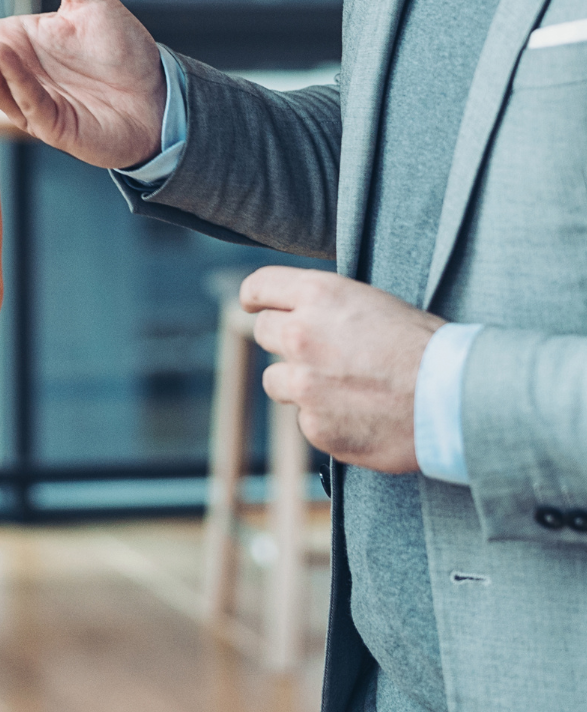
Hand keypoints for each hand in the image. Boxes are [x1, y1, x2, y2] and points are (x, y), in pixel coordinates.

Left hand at [241, 267, 444, 473]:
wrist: (456, 398)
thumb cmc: (427, 347)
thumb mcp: (375, 304)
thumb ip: (328, 308)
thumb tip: (301, 312)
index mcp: (319, 295)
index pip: (259, 287)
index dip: (256, 297)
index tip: (255, 305)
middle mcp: (300, 335)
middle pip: (264, 332)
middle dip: (284, 340)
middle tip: (318, 352)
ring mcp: (303, 384)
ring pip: (276, 380)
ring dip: (299, 383)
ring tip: (345, 387)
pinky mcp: (314, 425)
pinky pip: (306, 418)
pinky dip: (326, 418)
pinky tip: (361, 415)